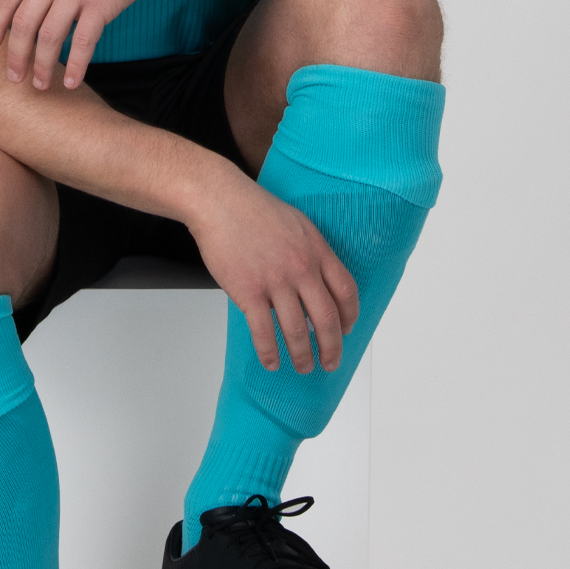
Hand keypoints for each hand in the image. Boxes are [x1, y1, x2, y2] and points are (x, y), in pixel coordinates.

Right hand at [188, 169, 359, 372]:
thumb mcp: (298, 224)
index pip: (346, 291)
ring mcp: (275, 281)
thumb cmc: (254, 209)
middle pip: (327, 319)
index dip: (350, 316)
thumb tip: (317, 281)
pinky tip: (271, 362)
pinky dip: (269, 352)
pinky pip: (263, 331)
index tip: (348, 330)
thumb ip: (312, 252)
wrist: (219, 201)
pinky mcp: (248, 291)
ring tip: (303, 367)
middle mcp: (301, 268)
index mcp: (317, 250)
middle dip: (332, 347)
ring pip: (297, 331)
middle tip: (331, 362)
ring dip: (302, 355)